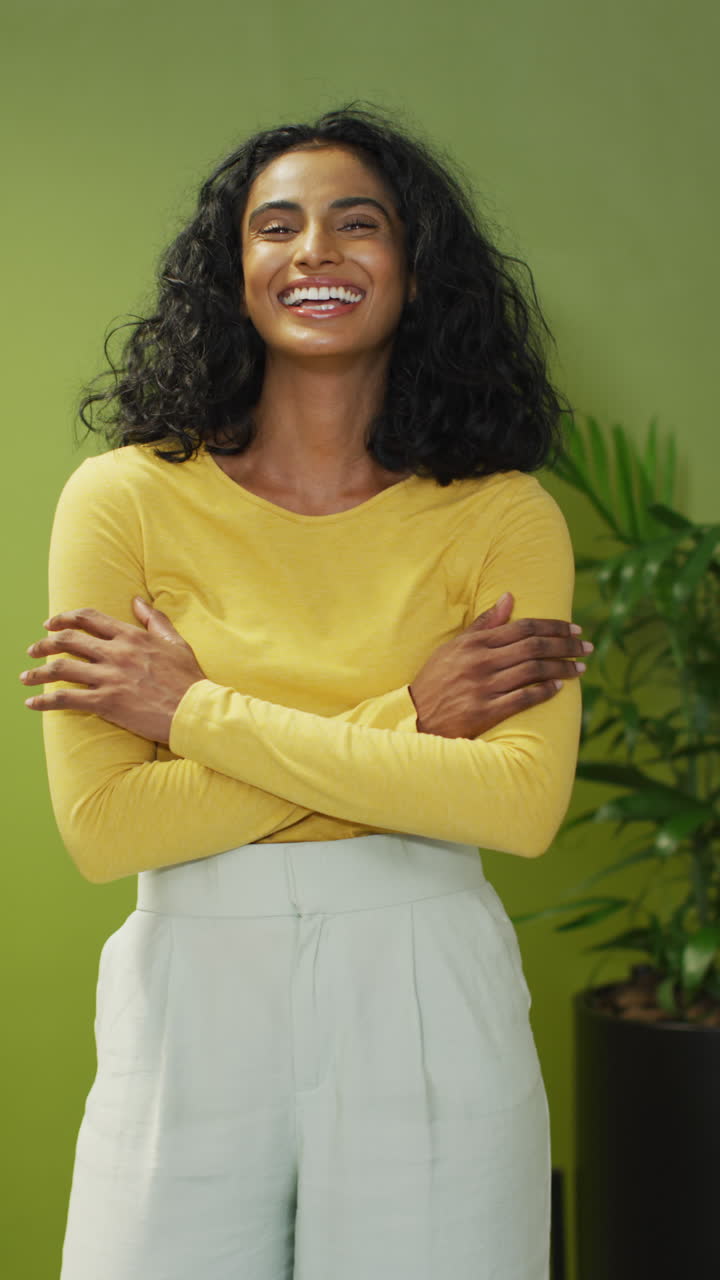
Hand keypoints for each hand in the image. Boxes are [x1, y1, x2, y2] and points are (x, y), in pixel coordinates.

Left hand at [21, 598, 205, 743]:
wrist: (194, 710)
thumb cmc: (188, 678)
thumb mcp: (175, 641)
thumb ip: (153, 619)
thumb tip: (137, 600)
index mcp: (130, 636)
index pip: (88, 618)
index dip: (64, 618)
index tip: (50, 624)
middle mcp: (115, 653)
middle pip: (67, 641)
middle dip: (44, 644)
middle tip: (33, 649)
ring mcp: (109, 678)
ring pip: (60, 668)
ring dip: (37, 672)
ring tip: (25, 677)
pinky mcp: (106, 702)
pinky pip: (66, 698)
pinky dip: (45, 700)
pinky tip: (32, 703)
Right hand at [408, 591, 591, 737]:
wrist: (416, 717)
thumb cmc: (437, 680)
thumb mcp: (455, 647)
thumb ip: (484, 624)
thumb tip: (509, 597)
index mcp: (475, 643)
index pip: (523, 628)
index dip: (553, 626)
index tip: (574, 628)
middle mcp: (480, 662)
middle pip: (534, 647)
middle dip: (566, 645)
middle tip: (587, 646)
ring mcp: (483, 687)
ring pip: (533, 671)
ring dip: (562, 668)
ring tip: (580, 668)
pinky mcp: (485, 711)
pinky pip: (523, 698)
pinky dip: (544, 691)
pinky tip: (560, 688)